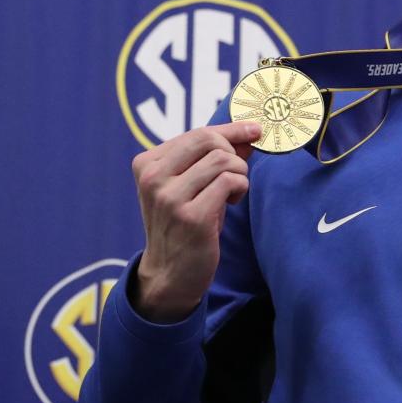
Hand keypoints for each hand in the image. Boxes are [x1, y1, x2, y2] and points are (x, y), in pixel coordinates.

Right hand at [130, 121, 261, 322]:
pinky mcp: (191, 216)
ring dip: (239, 173)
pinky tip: (233, 202)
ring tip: (233, 192)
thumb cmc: (185, 224)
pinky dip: (241, 187)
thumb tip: (249, 132)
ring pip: (223, 160)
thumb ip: (212, 156)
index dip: (232, 130)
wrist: (171, 273)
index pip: (198, 132)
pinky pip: (230, 181)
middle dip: (234, 153)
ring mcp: (169, 197)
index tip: (255, 129)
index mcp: (146, 163)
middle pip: (210, 140)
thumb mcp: (191, 185)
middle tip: (236, 173)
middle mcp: (153, 177)